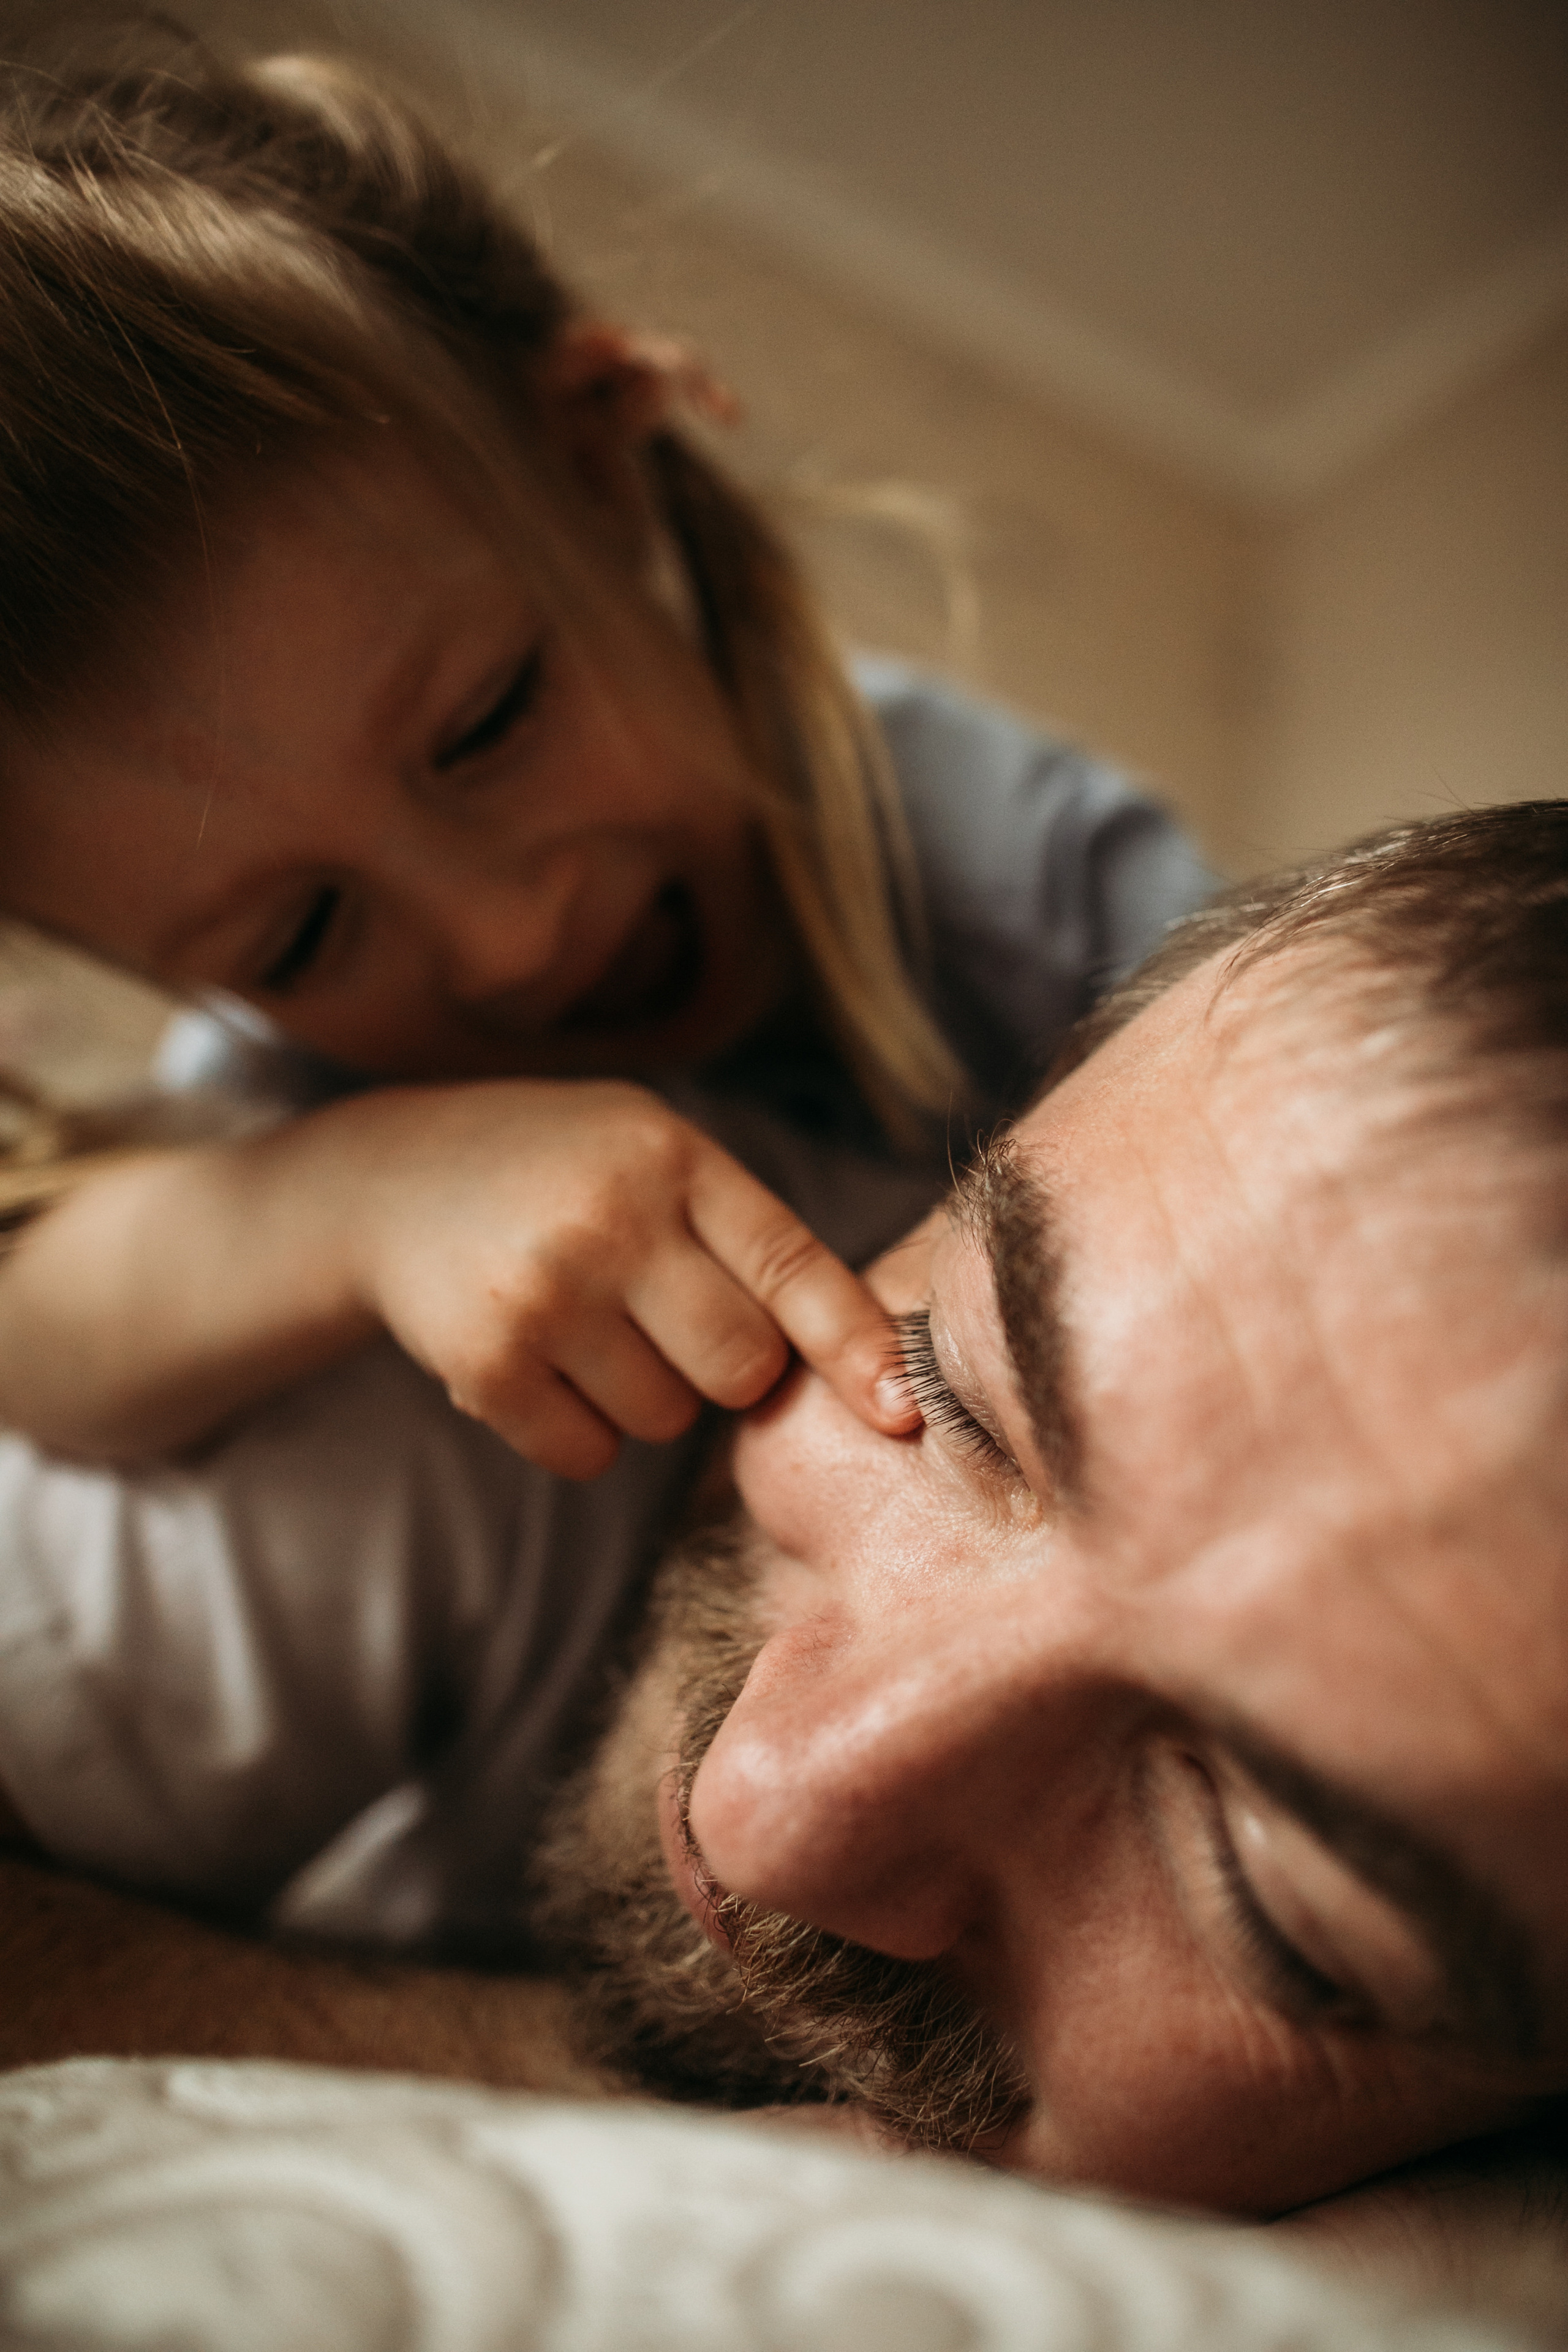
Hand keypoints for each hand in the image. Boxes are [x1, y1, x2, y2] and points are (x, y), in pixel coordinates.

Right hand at [339, 1080, 918, 1477]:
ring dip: (648, 1397)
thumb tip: (873, 1364)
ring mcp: (544, 1292)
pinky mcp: (486, 1363)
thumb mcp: (654, 1153)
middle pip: (741, 1367)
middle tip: (668, 1322)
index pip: (791, 1265)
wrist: (389, 1179)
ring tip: (589, 1325)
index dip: (857, 1345)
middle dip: (727, 1370)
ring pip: (668, 1419)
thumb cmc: (562, 1173)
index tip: (906, 1409)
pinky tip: (540, 1360)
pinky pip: (589, 1455)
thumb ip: (747, 1234)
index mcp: (671, 1157)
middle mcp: (610, 1219)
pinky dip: (580, 1432)